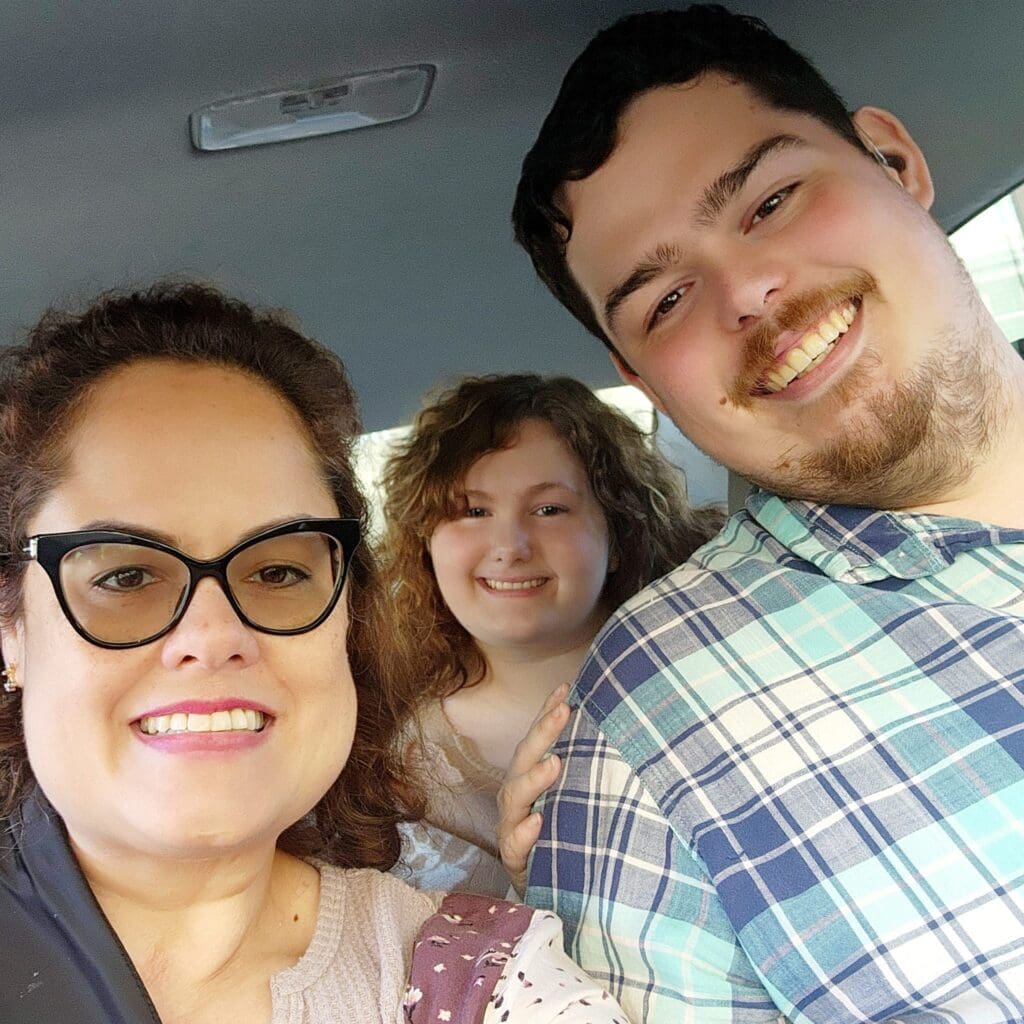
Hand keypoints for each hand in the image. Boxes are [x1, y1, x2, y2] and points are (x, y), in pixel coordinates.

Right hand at [497, 682, 571, 896]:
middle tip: (563, 710)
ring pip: (515, 796)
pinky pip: (515, 844)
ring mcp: (513, 827)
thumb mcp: (578, 802)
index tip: (567, 687)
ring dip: (534, 778)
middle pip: (525, 759)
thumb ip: (589, 774)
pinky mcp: (515, 860)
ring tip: (553, 763)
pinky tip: (537, 822)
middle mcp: (519, 798)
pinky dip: (525, 832)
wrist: (553, 892)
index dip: (548, 713)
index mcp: (533, 779)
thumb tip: (626, 734)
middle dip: (543, 733)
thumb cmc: (569, 838)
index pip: (538, 740)